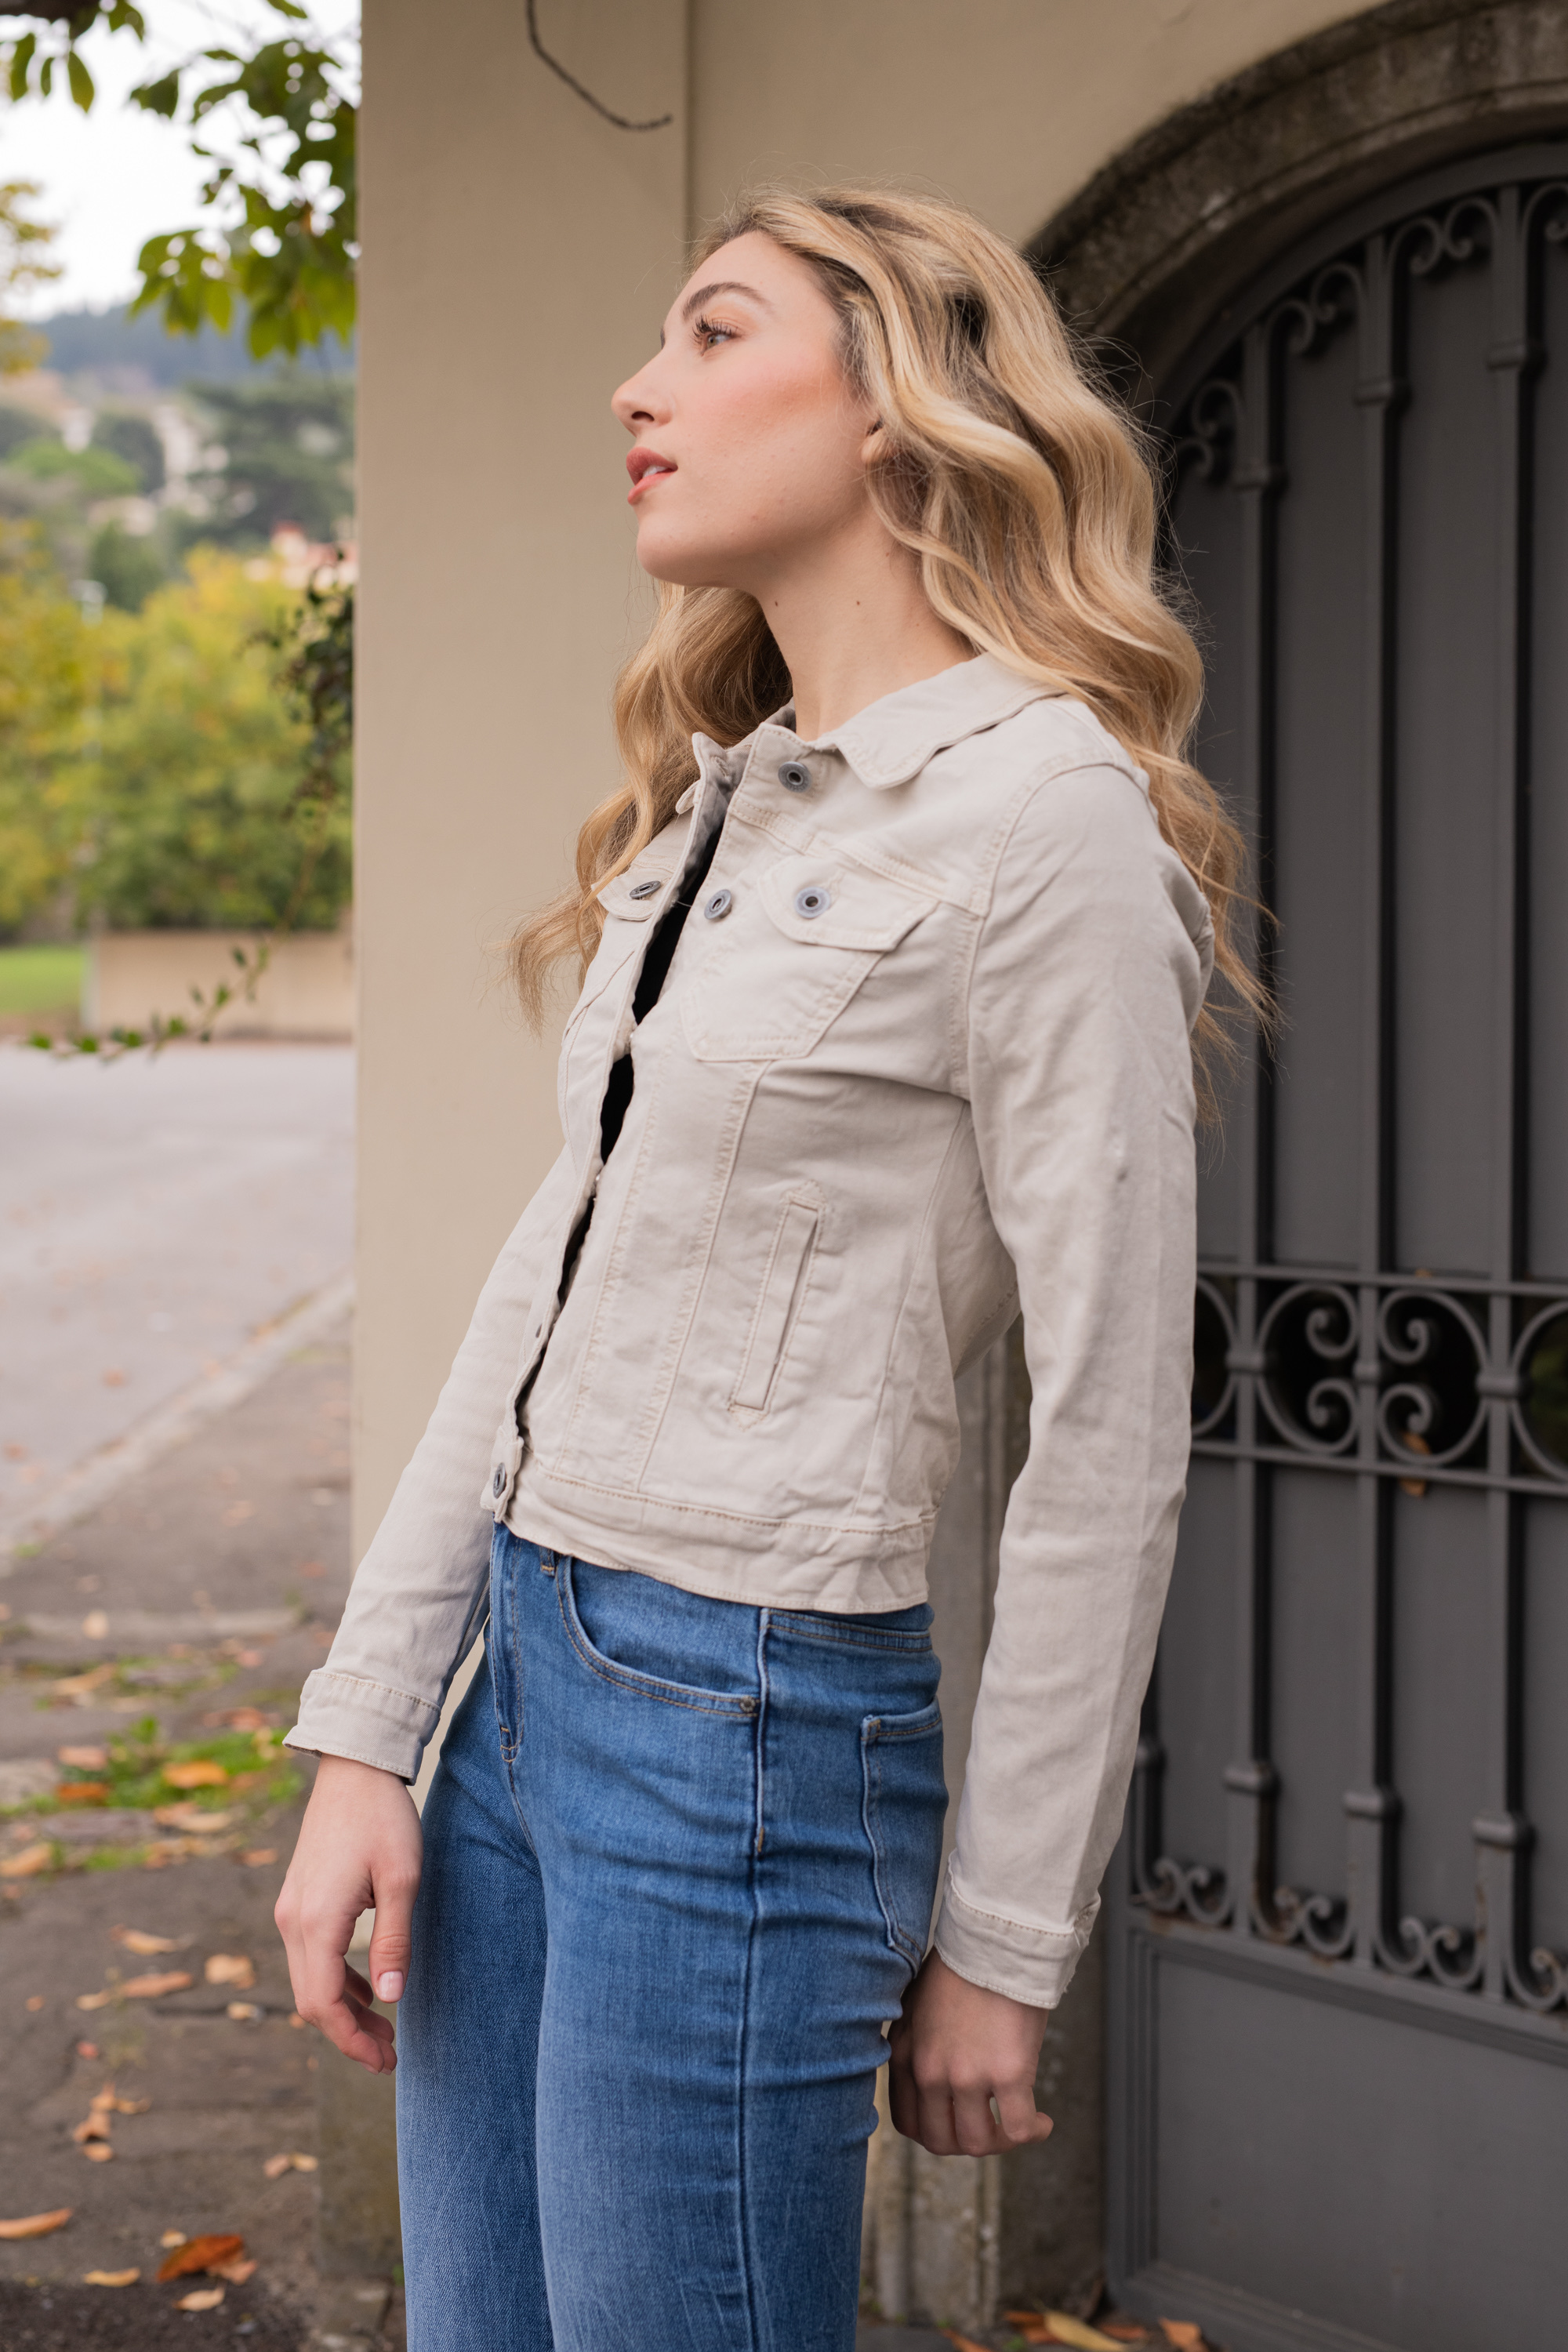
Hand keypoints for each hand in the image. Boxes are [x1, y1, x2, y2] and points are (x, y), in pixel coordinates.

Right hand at [274, 1753, 422, 2073]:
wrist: (354, 1766)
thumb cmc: (383, 1818)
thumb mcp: (402, 1879)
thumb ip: (394, 1942)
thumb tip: (392, 2000)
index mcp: (316, 1921)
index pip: (323, 2004)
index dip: (352, 2040)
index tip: (385, 2061)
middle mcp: (292, 1921)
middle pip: (312, 2000)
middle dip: (349, 2034)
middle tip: (391, 2056)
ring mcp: (291, 1909)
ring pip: (310, 1980)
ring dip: (344, 2009)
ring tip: (384, 2031)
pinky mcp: (299, 1898)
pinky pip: (312, 1955)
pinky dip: (337, 1981)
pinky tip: (369, 1989)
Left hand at [887, 1948, 1052, 2154]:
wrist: (994, 1938)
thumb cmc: (962, 1966)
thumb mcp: (917, 2008)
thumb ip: (917, 2047)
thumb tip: (931, 2077)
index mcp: (906, 2056)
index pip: (908, 2124)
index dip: (936, 2132)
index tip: (957, 2123)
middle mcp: (930, 2072)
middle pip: (941, 2141)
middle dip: (966, 2142)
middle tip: (990, 2127)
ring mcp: (968, 2076)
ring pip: (979, 2143)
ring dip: (1000, 2142)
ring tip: (1018, 2125)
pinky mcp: (1008, 2073)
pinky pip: (1019, 2129)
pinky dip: (1032, 2133)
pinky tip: (1042, 2123)